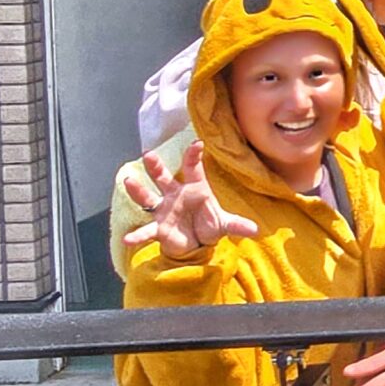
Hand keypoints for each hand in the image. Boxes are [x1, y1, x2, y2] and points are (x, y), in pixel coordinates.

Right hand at [119, 143, 256, 260]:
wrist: (196, 242)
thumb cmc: (208, 224)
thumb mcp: (224, 224)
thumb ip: (237, 224)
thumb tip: (256, 230)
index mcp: (194, 189)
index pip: (193, 168)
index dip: (194, 156)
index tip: (198, 143)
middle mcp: (175, 195)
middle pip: (163, 177)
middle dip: (156, 166)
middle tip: (148, 154)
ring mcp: (164, 210)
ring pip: (148, 197)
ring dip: (138, 190)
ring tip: (128, 180)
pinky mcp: (158, 227)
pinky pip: (147, 230)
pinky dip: (138, 235)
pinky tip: (129, 239)